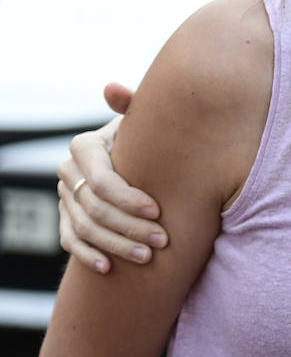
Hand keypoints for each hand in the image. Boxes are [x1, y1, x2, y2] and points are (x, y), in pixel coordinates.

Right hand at [56, 88, 167, 273]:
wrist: (140, 152)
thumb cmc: (149, 134)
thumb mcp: (145, 118)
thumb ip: (133, 104)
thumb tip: (111, 88)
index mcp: (85, 146)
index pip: (102, 180)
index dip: (129, 198)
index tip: (159, 211)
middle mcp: (68, 170)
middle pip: (94, 208)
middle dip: (129, 227)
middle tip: (161, 241)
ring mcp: (64, 195)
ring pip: (84, 228)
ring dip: (115, 246)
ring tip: (147, 258)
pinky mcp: (65, 216)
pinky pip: (70, 241)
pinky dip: (87, 256)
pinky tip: (109, 268)